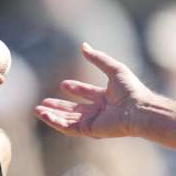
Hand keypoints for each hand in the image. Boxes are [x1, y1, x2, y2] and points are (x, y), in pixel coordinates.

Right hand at [34, 43, 151, 138]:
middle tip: (44, 102)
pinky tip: (45, 115)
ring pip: (69, 120)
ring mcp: (95, 122)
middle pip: (75, 109)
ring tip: (38, 109)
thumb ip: (98, 58)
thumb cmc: (131, 90)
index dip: (77, 89)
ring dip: (53, 115)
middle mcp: (101, 111)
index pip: (89, 94)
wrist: (138, 109)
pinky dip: (56, 122)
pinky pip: (69, 128)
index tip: (63, 84)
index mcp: (108, 98)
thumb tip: (83, 46)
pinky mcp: (90, 130)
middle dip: (59, 106)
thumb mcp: (113, 68)